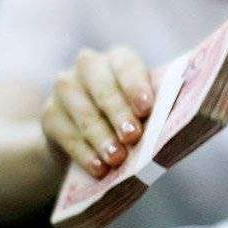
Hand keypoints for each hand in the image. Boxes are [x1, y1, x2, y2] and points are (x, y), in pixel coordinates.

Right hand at [42, 47, 153, 176]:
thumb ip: (160, 113)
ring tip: (116, 159)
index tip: (146, 109)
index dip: (136, 86)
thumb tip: (177, 127)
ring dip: (101, 137)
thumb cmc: (132, 119)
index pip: (127, 65)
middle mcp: (89, 66)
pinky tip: (97, 167)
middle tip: (133, 137)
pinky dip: (84, 153)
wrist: (91, 138)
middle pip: (103, 87)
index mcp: (120, 59)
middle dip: (119, 113)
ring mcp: (66, 88)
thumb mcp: (147, 112)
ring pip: (83, 112)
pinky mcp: (50, 113)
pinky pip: (66, 134)